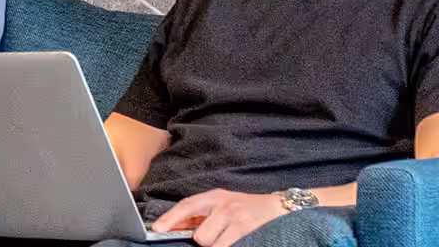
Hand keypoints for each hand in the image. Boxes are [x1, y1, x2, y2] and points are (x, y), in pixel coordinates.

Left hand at [153, 189, 287, 246]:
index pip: (186, 206)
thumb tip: (173, 228)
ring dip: (216, 245)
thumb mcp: (222, 206)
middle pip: (198, 234)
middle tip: (216, 237)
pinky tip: (235, 242)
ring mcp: (235, 217)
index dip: (170, 218)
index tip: (157, 229)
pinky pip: (224, 246)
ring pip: (209, 242)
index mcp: (214, 197)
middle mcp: (223, 204)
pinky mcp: (246, 228)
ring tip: (228, 238)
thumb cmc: (248, 209)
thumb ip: (199, 216)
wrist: (281, 207)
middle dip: (203, 241)